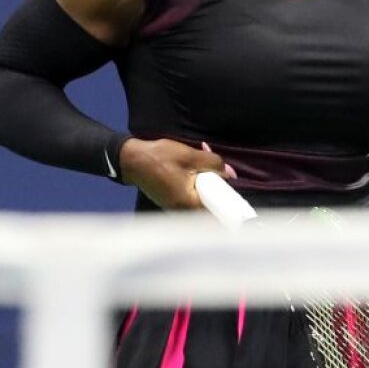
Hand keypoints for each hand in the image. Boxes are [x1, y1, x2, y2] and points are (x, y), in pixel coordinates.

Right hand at [118, 138, 234, 210]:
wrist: (131, 159)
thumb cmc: (160, 158)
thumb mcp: (191, 156)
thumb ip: (214, 164)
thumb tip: (231, 174)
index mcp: (188, 204)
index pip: (217, 210)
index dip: (229, 201)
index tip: (237, 193)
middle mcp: (182, 211)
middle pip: (210, 203)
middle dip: (218, 186)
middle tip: (222, 170)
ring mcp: (176, 208)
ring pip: (201, 197)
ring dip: (207, 181)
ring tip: (206, 161)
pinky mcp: (172, 201)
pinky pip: (191, 194)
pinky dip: (196, 182)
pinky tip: (196, 167)